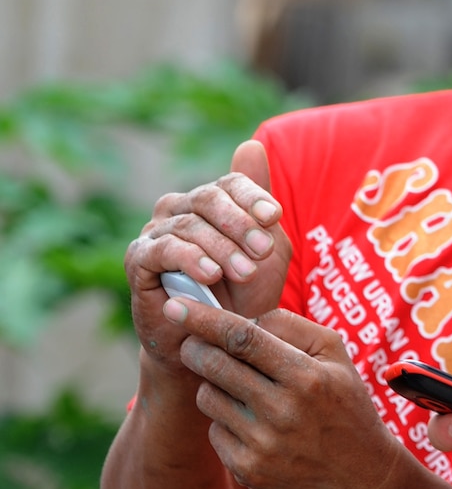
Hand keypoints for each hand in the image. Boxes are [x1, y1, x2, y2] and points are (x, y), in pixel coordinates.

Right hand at [126, 140, 290, 369]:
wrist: (211, 344)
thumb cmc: (241, 295)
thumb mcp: (265, 251)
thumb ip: (260, 206)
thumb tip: (251, 144)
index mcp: (208, 202)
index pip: (229, 184)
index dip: (252, 197)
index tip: (276, 217)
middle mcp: (177, 209)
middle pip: (208, 199)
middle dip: (240, 224)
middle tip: (264, 250)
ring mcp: (154, 233)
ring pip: (189, 226)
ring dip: (222, 248)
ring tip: (245, 272)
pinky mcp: (137, 260)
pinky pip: (162, 250)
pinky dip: (189, 259)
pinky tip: (210, 274)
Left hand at [171, 302, 451, 488]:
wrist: (360, 474)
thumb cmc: (345, 403)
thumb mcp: (335, 353)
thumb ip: (290, 326)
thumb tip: (241, 318)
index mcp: (307, 376)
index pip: (243, 338)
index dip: (205, 319)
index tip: (177, 306)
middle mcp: (284, 411)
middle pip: (216, 366)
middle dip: (195, 348)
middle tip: (193, 343)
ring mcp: (263, 445)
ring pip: (208, 398)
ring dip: (212, 385)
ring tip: (237, 387)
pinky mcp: (248, 470)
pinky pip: (214, 431)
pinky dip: (224, 420)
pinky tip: (249, 422)